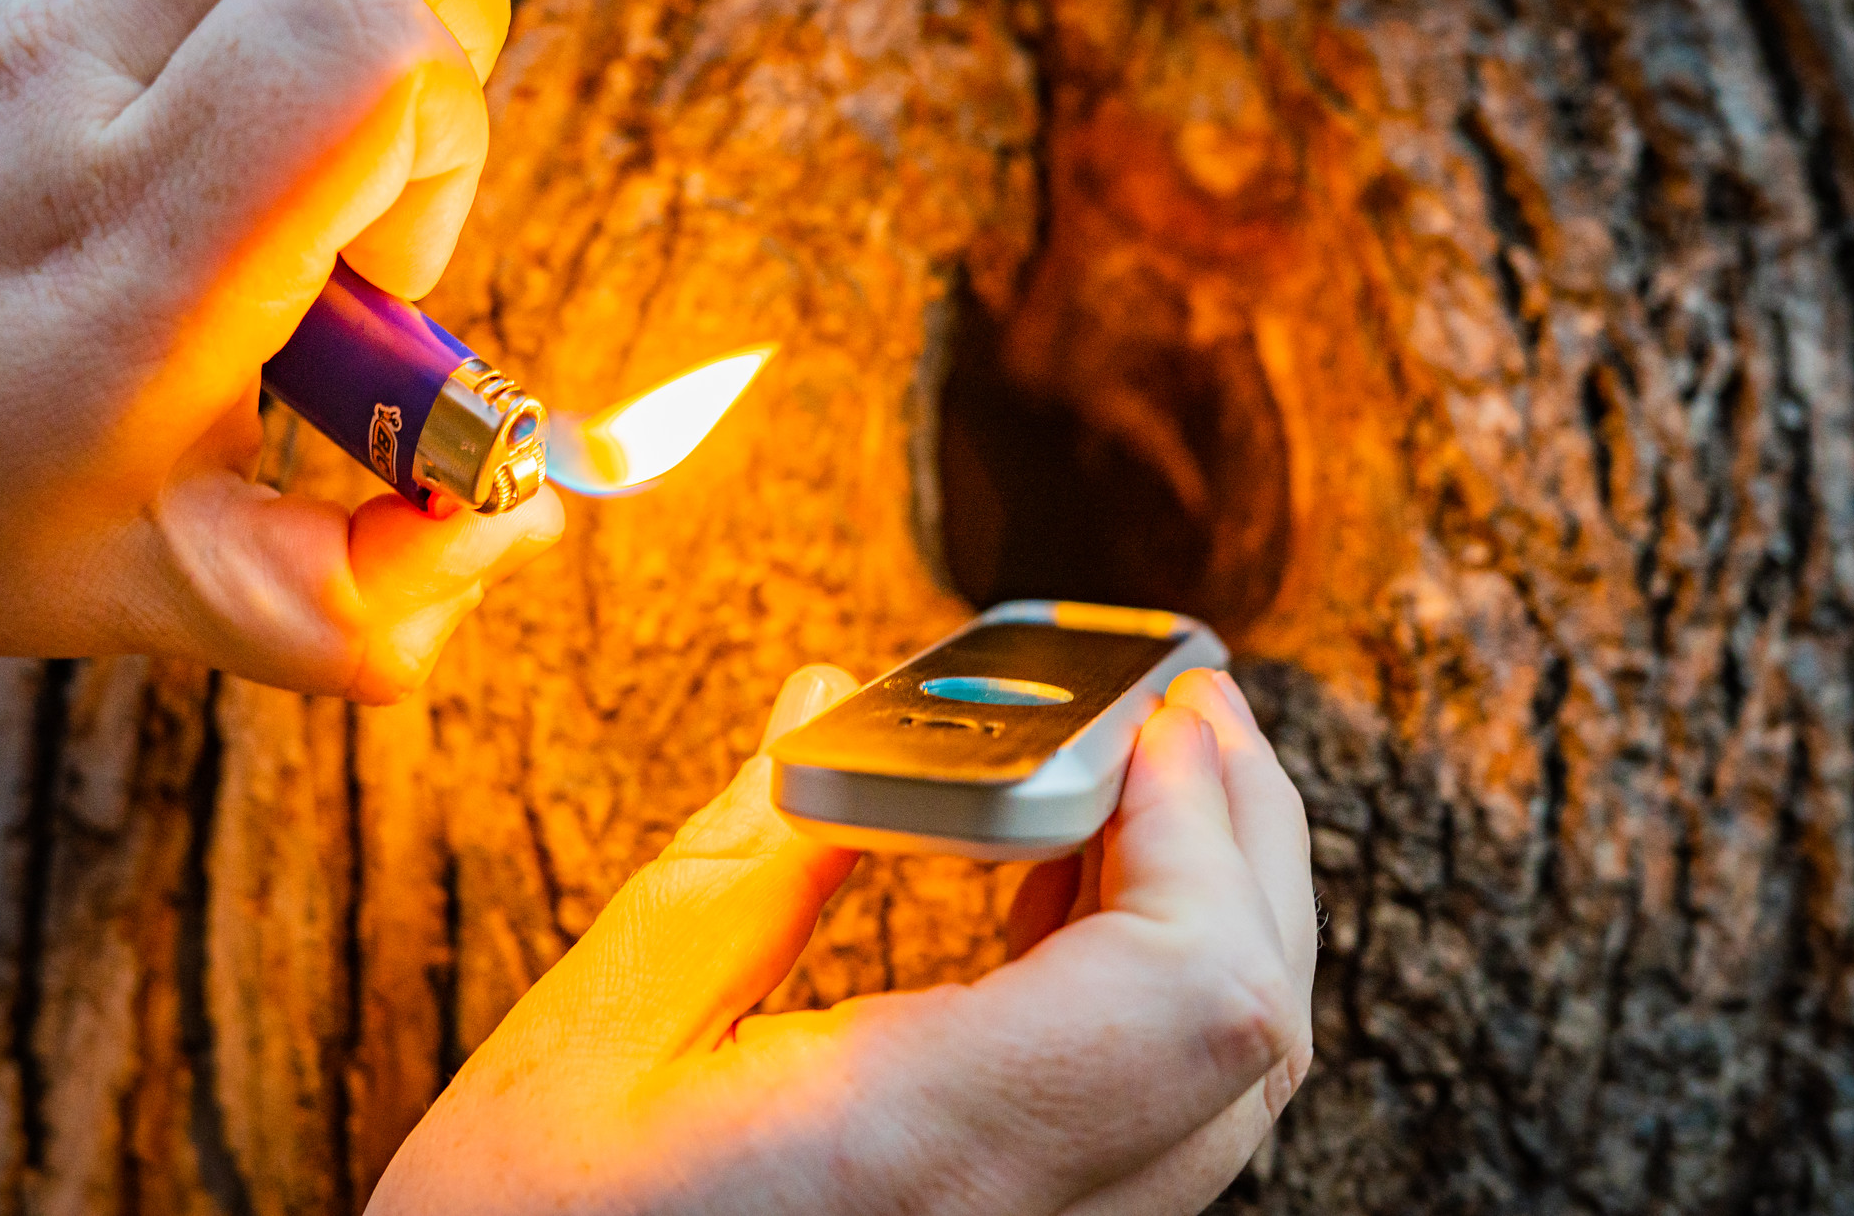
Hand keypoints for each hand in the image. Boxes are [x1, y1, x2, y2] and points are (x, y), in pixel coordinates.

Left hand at [0, 0, 559, 698]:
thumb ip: (363, 598)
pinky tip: (90, 183)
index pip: (367, 43)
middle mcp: (54, 85)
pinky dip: (182, 74)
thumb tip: (509, 523)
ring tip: (194, 208)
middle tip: (362, 182)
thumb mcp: (142, 591)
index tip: (381, 273)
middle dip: (438, 22)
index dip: (446, 136)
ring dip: (298, 68)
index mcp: (126, 263)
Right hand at [370, 666, 1315, 1214]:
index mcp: (915, 1147)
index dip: (1206, 827)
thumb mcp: (608, 1022)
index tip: (1153, 712)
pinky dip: (1155, 987)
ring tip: (1135, 775)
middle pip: (1245, 1032)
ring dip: (1211, 905)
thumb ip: (754, 857)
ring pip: (1224, 1087)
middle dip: (1240, 838)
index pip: (1189, 992)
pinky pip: (1160, 1127)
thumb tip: (835, 706)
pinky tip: (1070, 894)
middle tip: (1179, 710)